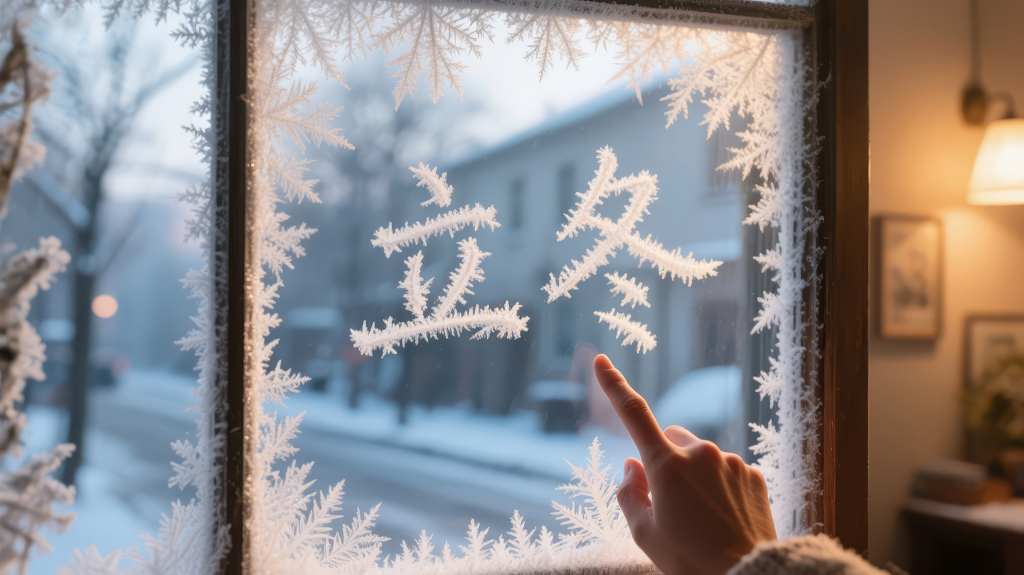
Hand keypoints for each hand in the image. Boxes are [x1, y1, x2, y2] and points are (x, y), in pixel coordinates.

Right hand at [593, 354, 776, 574]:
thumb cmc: (690, 559)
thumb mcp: (644, 534)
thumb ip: (629, 494)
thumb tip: (631, 466)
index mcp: (667, 465)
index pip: (633, 414)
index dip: (614, 385)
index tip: (601, 360)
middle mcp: (700, 453)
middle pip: (671, 439)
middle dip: (664, 459)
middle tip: (667, 502)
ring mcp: (730, 462)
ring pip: (699, 457)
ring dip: (694, 475)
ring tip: (700, 518)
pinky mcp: (753, 475)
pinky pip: (725, 471)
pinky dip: (718, 487)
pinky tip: (722, 517)